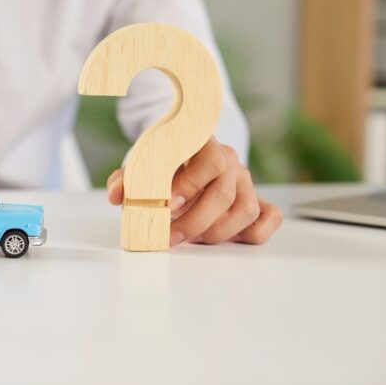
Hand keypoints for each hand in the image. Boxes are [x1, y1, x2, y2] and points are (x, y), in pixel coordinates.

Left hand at [106, 138, 282, 245]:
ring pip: (245, 211)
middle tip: (169, 236)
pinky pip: (268, 219)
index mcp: (203, 145)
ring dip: (215, 232)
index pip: (209, 161)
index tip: (167, 204)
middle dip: (194, 222)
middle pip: (223, 194)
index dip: (190, 185)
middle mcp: (230, 161)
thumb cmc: (164, 163)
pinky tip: (223, 238)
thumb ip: (126, 179)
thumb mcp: (143, 165)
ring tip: (190, 239)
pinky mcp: (258, 201)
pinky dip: (251, 234)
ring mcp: (246, 182)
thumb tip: (116, 196)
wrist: (186, 158)